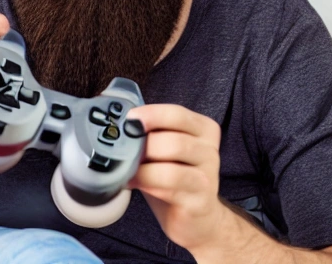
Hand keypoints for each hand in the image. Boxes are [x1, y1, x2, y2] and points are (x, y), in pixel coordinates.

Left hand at [127, 104, 225, 251]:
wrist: (198, 219)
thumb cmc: (176, 177)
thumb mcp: (166, 150)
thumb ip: (152, 133)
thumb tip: (122, 124)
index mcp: (203, 129)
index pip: (177, 113)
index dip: (151, 114)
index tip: (129, 118)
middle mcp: (209, 149)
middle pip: (173, 139)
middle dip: (143, 144)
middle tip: (122, 148)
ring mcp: (208, 176)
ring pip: (171, 164)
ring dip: (142, 164)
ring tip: (126, 167)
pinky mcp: (200, 200)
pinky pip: (169, 185)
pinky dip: (145, 180)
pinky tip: (132, 182)